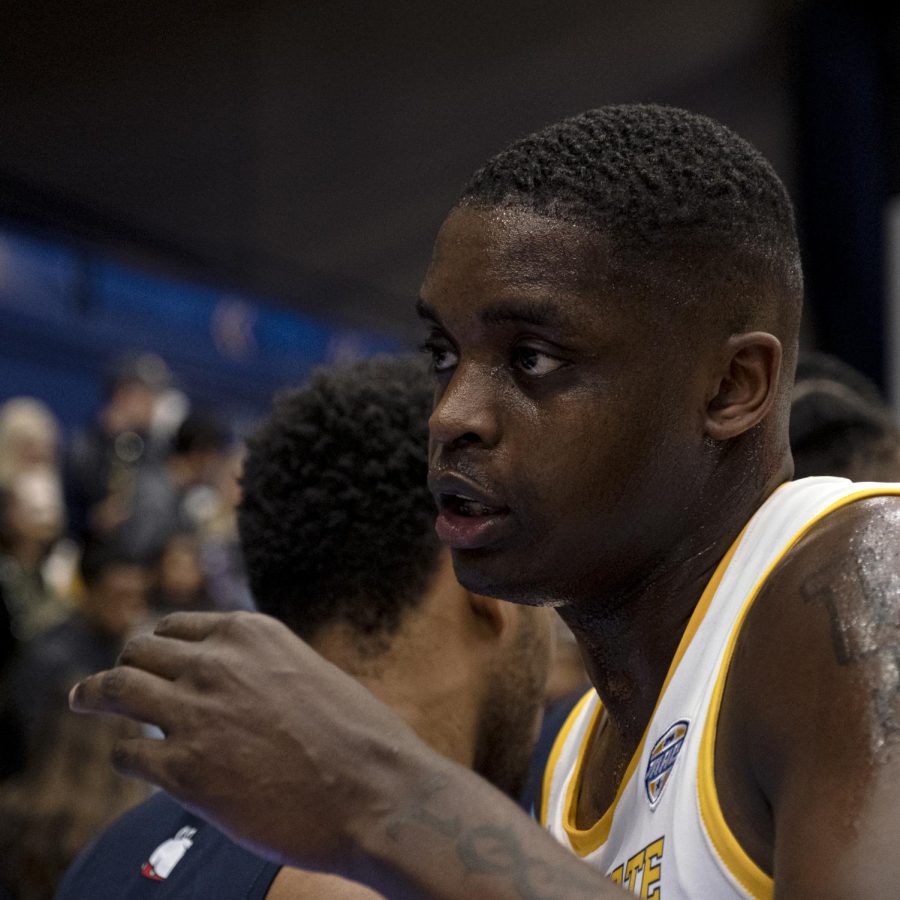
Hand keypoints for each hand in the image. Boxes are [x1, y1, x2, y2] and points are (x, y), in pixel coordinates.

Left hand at [69, 611, 420, 872]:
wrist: (375, 789)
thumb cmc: (356, 736)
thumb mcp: (309, 672)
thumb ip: (263, 669)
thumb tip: (235, 686)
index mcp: (250, 632)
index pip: (176, 626)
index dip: (155, 645)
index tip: (146, 658)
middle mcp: (214, 662)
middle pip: (137, 651)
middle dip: (121, 665)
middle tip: (107, 682)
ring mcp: (194, 714)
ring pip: (114, 689)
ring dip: (93, 695)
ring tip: (81, 699)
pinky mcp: (183, 771)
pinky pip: (128, 754)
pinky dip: (125, 756)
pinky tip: (132, 762)